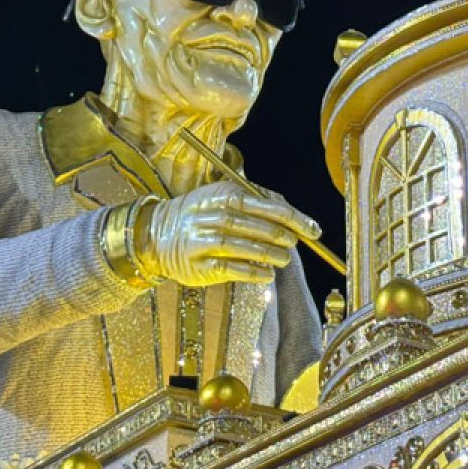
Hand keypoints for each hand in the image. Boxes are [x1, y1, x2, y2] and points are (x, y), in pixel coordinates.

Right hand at [133, 180, 320, 285]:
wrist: (155, 236)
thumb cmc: (199, 215)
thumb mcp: (221, 197)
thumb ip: (254, 201)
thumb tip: (291, 213)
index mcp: (218, 194)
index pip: (260, 203)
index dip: (290, 216)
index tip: (312, 229)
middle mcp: (208, 215)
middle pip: (250, 223)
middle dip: (279, 234)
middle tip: (296, 243)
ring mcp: (199, 240)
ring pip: (239, 245)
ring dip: (267, 254)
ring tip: (285, 259)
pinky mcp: (196, 265)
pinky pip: (228, 268)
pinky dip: (251, 272)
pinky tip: (267, 275)